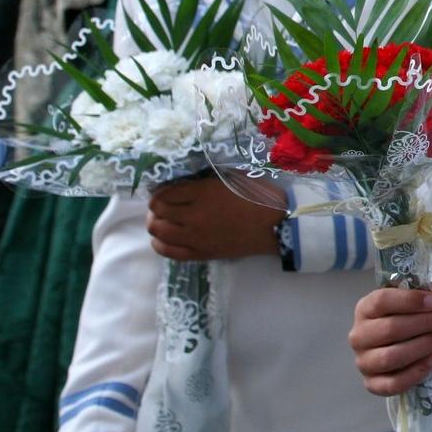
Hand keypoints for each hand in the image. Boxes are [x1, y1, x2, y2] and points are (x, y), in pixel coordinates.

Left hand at [147, 175, 282, 261]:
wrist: (276, 226)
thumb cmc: (259, 196)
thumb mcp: (233, 177)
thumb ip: (206, 179)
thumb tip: (185, 180)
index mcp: (203, 193)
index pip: (164, 194)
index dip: (159, 191)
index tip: (164, 190)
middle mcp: (194, 215)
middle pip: (157, 213)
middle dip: (155, 208)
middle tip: (162, 205)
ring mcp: (196, 237)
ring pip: (158, 232)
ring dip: (156, 224)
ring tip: (163, 221)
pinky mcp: (201, 253)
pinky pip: (169, 252)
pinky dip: (161, 244)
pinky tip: (164, 239)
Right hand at [349, 281, 431, 394]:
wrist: (401, 344)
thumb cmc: (407, 316)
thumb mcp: (420, 299)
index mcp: (365, 309)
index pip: (381, 301)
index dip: (409, 300)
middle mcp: (359, 335)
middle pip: (389, 329)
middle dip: (424, 323)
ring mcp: (364, 361)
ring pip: (390, 357)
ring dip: (421, 346)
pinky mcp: (372, 383)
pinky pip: (392, 384)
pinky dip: (415, 373)